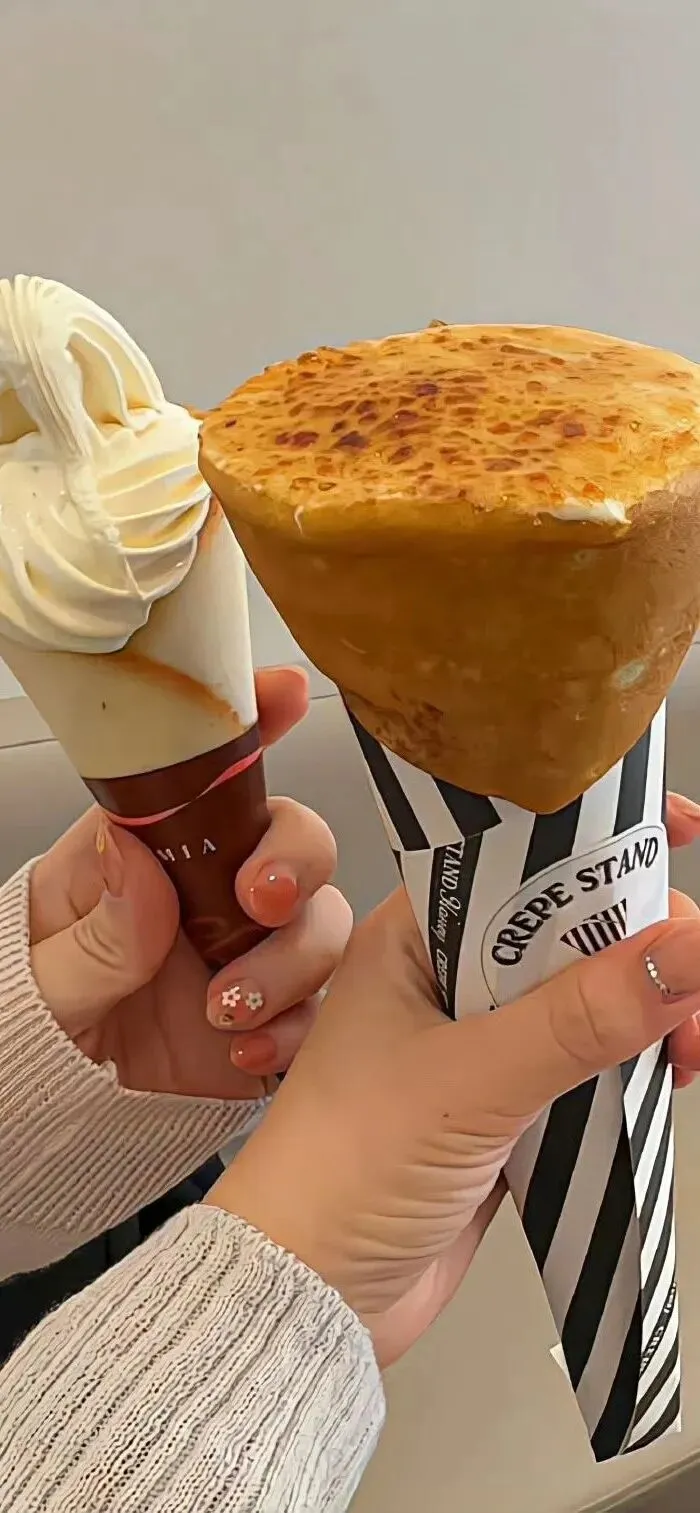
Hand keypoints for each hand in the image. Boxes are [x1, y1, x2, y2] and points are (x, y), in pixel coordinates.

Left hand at [28, 667, 351, 1100]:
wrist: (52, 1120)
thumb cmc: (31, 1025)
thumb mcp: (37, 979)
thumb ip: (93, 932)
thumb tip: (135, 859)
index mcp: (144, 855)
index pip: (201, 773)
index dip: (251, 724)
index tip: (284, 694)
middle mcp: (208, 893)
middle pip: (293, 840)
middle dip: (294, 859)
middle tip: (258, 898)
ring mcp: (247, 953)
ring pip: (322, 923)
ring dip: (291, 959)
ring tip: (228, 1008)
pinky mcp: (273, 1017)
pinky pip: (320, 1009)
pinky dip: (296, 1028)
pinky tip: (245, 1050)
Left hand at [211, 826, 699, 1367]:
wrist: (305, 1295)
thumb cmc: (339, 1170)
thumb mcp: (470, 1081)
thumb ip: (581, 1016)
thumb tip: (684, 949)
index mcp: (411, 936)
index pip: (516, 856)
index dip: (595, 837)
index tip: (672, 830)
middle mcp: (443, 979)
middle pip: (566, 927)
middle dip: (639, 942)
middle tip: (690, 976)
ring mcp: (475, 1045)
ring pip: (583, 999)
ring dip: (642, 1011)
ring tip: (685, 1044)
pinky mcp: (501, 1109)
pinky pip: (583, 1066)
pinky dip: (628, 1067)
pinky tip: (663, 1074)